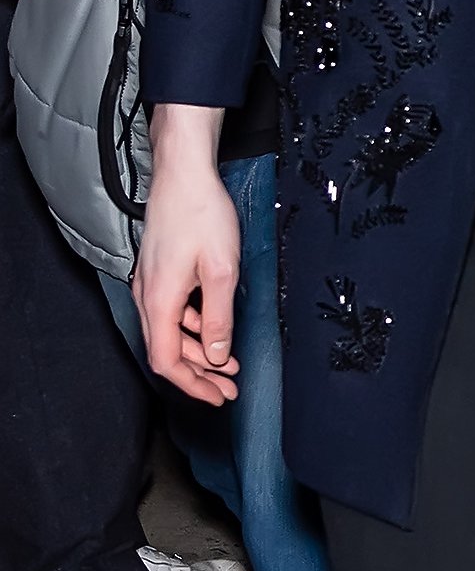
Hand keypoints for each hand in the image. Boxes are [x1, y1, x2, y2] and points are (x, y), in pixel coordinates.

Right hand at [134, 104, 240, 403]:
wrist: (183, 174)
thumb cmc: (202, 215)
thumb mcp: (222, 270)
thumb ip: (219, 316)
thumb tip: (218, 354)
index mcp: (159, 301)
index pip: (166, 360)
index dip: (192, 385)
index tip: (217, 397)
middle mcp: (147, 296)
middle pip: (167, 350)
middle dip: (199, 374)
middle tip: (230, 389)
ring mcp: (150, 284)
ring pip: (170, 332)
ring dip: (198, 351)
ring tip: (229, 364)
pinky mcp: (158, 272)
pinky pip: (171, 312)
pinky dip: (193, 327)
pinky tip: (215, 328)